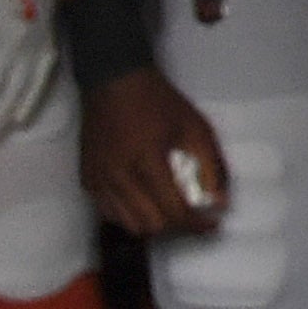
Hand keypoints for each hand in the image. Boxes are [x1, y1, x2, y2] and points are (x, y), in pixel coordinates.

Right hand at [80, 67, 229, 238]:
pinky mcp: (87, 180)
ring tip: (169, 209)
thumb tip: (220, 202)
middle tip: (192, 215)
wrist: (114, 82)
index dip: (195, 224)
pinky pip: (109, 213)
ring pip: (128, 224)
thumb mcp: (196, 127)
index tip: (211, 224)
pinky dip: (130, 215)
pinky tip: (145, 201)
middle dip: (176, 226)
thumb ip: (211, 166)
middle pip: (150, 224)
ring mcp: (98, 180)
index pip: (172, 211)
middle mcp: (118, 176)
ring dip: (153, 223)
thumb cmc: (158, 102)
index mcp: (147, 160)